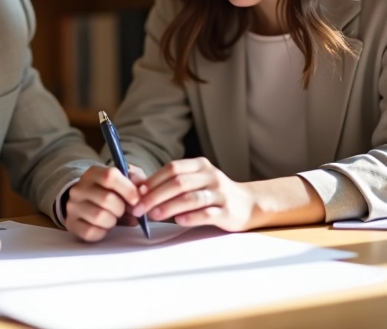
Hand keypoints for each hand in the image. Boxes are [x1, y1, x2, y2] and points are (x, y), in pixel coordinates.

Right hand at [65, 165, 145, 241]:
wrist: (89, 203)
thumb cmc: (112, 192)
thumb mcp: (125, 181)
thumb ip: (137, 182)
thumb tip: (142, 192)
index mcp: (93, 173)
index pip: (110, 176)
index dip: (127, 189)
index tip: (136, 200)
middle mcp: (79, 188)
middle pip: (107, 199)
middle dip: (121, 209)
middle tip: (123, 211)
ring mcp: (73, 206)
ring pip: (99, 216)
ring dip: (112, 221)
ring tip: (112, 218)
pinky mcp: (71, 223)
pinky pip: (91, 232)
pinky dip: (102, 232)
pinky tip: (103, 226)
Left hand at [132, 157, 255, 231]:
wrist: (248, 204)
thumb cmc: (213, 194)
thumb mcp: (196, 181)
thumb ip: (171, 182)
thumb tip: (138, 185)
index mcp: (200, 165)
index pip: (172, 168)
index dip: (153, 180)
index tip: (137, 193)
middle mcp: (211, 176)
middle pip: (179, 183)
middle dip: (155, 196)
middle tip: (139, 208)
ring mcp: (220, 194)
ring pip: (191, 198)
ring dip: (169, 207)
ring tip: (153, 215)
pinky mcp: (227, 212)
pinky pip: (207, 213)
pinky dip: (191, 217)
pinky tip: (178, 221)